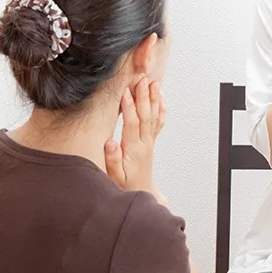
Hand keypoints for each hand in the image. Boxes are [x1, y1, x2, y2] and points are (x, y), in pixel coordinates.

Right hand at [104, 77, 165, 198]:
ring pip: (153, 116)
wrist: (141, 192)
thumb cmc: (124, 184)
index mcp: (133, 149)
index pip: (131, 124)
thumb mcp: (114, 176)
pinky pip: (158, 122)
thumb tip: (110, 143)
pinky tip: (161, 98)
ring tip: (154, 83)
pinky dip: (160, 109)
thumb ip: (112, 160)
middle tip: (143, 80)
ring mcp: (149, 140)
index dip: (129, 108)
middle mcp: (144, 142)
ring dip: (153, 99)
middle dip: (144, 97)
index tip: (126, 93)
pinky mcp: (151, 140)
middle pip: (145, 116)